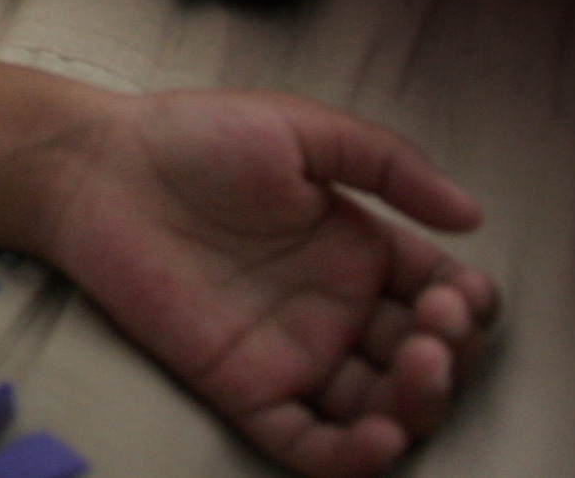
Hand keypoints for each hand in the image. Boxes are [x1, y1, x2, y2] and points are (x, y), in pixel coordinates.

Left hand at [0, 49, 498, 477]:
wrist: (99, 168)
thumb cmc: (195, 137)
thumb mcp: (301, 131)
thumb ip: (388, 164)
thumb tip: (475, 216)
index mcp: (358, 249)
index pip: (442, 295)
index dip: (468, 306)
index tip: (460, 293)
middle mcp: (336, 309)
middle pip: (424, 359)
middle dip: (451, 356)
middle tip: (437, 330)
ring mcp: (292, 354)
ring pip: (379, 408)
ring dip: (416, 405)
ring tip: (418, 370)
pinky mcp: (244, 388)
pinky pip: (309, 443)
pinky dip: (352, 457)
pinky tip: (379, 438)